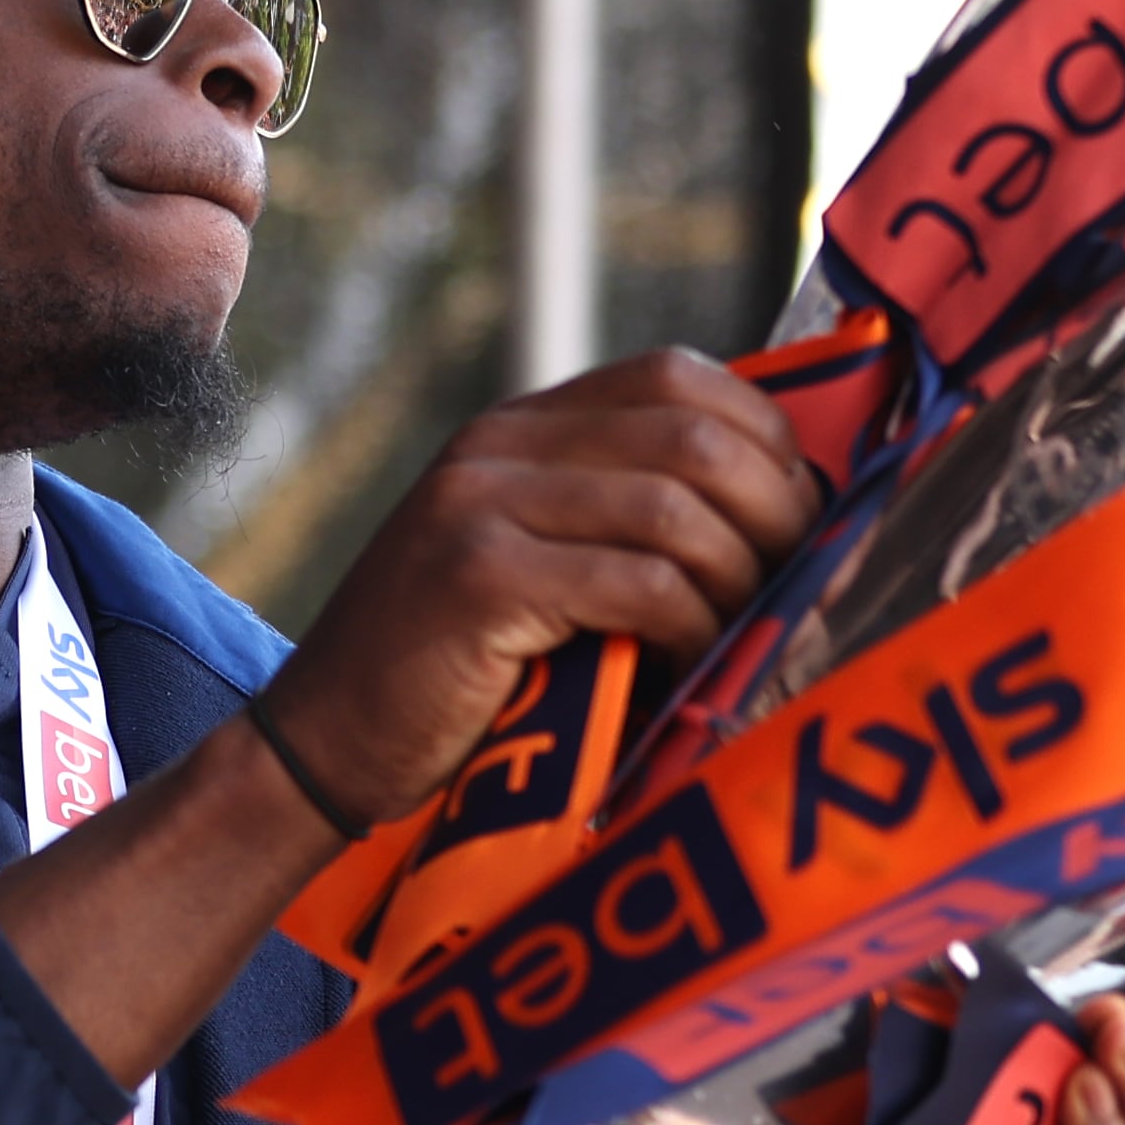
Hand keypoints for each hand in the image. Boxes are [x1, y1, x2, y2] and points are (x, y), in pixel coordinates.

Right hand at [256, 350, 822, 829]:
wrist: (322, 748)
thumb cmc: (459, 680)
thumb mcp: (544, 572)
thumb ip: (628, 528)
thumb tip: (799, 526)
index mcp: (522, 429)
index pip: (678, 375)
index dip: (766, 439)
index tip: (803, 518)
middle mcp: (500, 444)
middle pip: (695, 436)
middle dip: (777, 514)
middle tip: (798, 590)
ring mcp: (482, 502)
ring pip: (679, 510)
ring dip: (739, 584)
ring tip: (739, 642)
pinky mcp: (480, 576)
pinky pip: (641, 584)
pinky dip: (690, 630)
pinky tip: (682, 670)